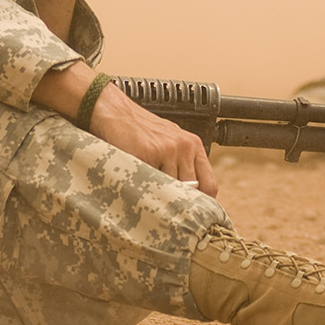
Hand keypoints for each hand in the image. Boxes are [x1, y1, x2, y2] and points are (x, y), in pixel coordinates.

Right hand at [33, 60, 217, 196]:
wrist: (114, 111)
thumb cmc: (138, 130)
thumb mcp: (168, 142)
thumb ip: (181, 164)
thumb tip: (188, 198)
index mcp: (193, 145)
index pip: (210, 185)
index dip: (201, 203)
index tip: (190, 213)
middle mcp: (184, 147)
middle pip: (192, 191)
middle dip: (179, 202)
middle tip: (166, 209)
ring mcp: (167, 150)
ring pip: (172, 190)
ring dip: (160, 196)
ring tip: (147, 194)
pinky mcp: (148, 154)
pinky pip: (151, 183)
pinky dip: (144, 189)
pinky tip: (136, 184)